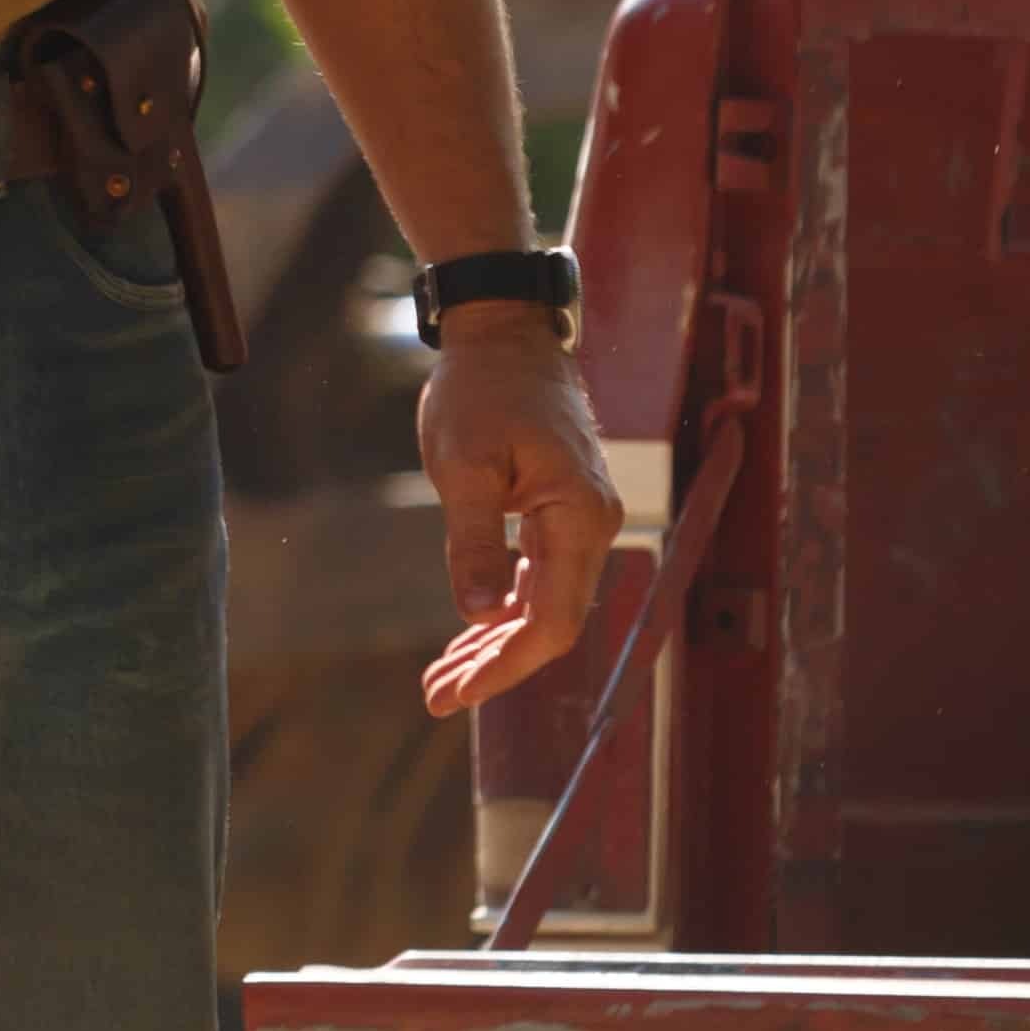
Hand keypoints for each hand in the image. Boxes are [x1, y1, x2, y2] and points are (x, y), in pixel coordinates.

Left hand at [413, 313, 615, 718]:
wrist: (504, 333)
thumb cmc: (482, 389)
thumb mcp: (463, 464)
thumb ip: (474, 540)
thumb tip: (478, 613)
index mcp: (579, 517)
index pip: (551, 620)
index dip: (506, 665)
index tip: (455, 694)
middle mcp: (593, 526)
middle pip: (550, 622)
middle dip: (494, 665)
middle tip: (435, 697)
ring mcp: (581, 520)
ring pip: (544, 604)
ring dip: (495, 643)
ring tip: (442, 679)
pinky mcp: (560, 512)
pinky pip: (539, 577)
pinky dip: (503, 608)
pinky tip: (469, 633)